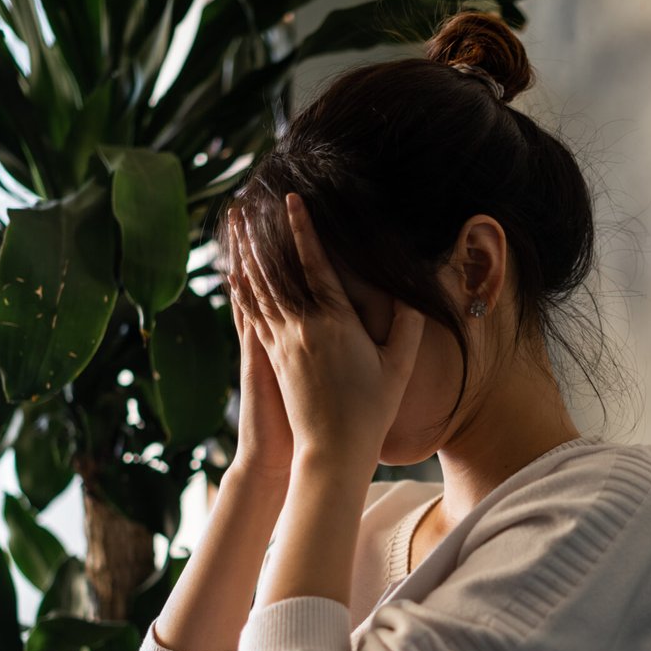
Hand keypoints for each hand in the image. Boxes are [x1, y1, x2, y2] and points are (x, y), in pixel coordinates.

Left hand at [228, 195, 424, 470]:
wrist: (333, 449)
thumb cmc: (372, 410)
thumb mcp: (400, 366)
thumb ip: (408, 325)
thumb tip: (417, 290)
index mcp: (336, 323)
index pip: (314, 265)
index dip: (302, 230)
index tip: (292, 200)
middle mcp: (303, 327)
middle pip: (276, 270)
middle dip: (260, 233)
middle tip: (246, 202)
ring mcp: (283, 342)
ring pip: (259, 288)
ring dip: (245, 254)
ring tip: (236, 226)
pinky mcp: (272, 359)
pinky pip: (253, 316)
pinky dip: (242, 291)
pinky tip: (234, 274)